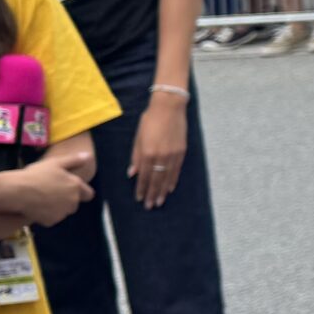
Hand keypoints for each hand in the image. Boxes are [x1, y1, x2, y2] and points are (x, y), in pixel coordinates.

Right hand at [8, 160, 94, 226]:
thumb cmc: (36, 174)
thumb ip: (74, 160)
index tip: (70, 189)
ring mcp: (62, 213)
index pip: (88, 194)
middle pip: (74, 204)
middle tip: (51, 192)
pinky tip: (37, 207)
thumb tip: (87, 156)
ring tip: (42, 199)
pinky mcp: (52, 221)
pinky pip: (52, 219)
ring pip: (63, 212)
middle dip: (67, 200)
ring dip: (57, 208)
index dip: (81, 192)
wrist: (18, 191)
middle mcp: (72, 201)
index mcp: (76, 186)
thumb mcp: (55, 163)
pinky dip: (46, 215)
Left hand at [130, 90, 188, 209]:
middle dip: (151, 194)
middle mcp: (160, 156)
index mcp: (147, 153)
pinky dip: (173, 180)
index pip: (143, 176)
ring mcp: (172, 155)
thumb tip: (132, 173)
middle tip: (150, 206)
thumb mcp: (138, 137)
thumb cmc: (150, 120)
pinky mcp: (181, 152)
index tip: (139, 199)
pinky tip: (170, 188)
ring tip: (159, 202)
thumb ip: (136, 156)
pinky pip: (176, 170)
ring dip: (162, 191)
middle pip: (155, 180)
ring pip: (167, 178)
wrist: (169, 107)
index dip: (141, 188)